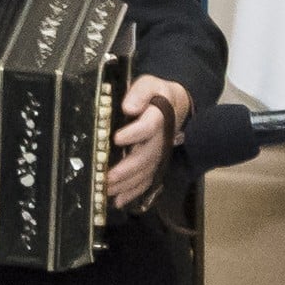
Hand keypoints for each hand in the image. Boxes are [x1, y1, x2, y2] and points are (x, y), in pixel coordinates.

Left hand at [107, 76, 189, 211]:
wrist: (176, 105)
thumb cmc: (157, 94)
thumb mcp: (150, 84)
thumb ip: (140, 92)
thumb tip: (128, 107)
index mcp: (159, 116)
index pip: (149, 125)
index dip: (135, 133)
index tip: (117, 138)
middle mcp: (161, 139)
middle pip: (147, 156)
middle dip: (127, 169)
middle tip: (108, 177)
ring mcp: (159, 154)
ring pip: (146, 172)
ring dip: (127, 184)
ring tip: (108, 191)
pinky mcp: (156, 163)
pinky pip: (147, 180)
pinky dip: (134, 192)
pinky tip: (119, 201)